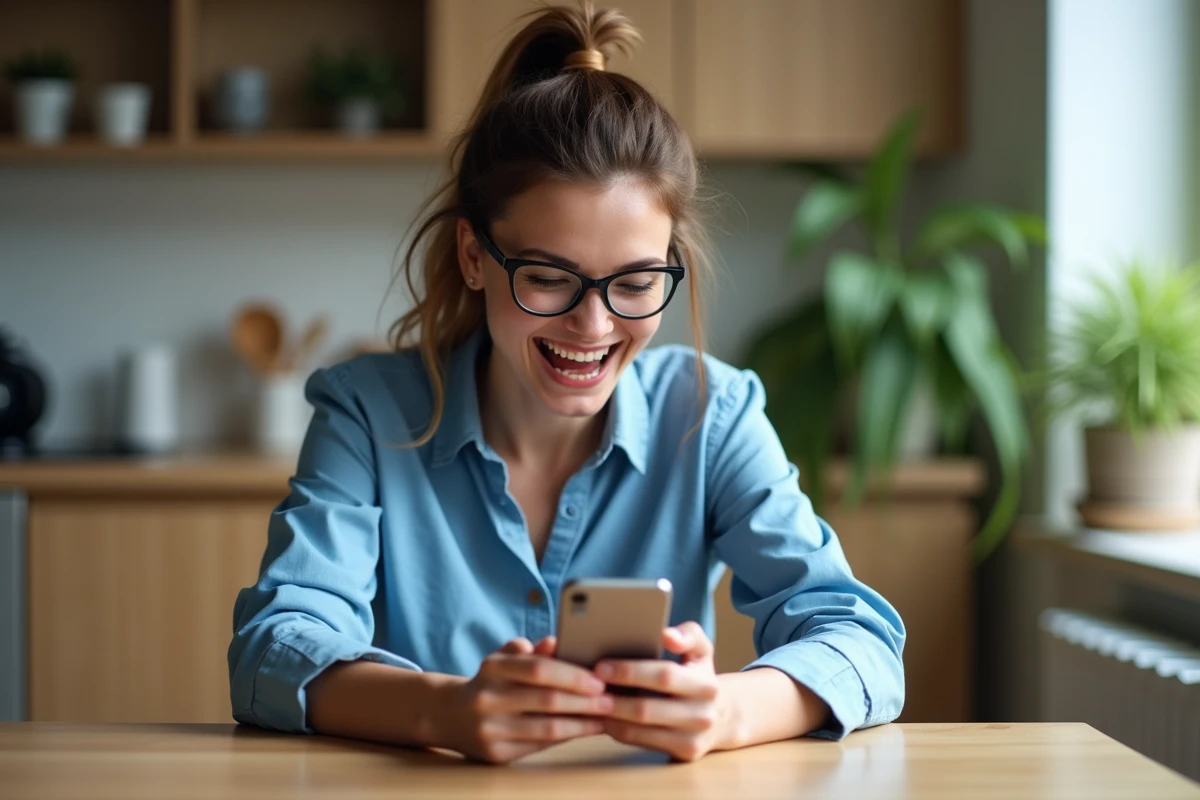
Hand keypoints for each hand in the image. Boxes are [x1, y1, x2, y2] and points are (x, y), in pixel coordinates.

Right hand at [441, 636, 613, 763]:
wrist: (450, 715)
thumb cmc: (490, 682)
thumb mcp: (504, 659)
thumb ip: (532, 651)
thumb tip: (558, 642)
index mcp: (492, 668)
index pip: (539, 669)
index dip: (572, 674)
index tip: (599, 679)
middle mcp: (487, 698)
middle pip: (547, 700)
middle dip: (585, 702)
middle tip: (611, 701)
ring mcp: (489, 729)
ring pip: (547, 728)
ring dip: (582, 723)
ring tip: (605, 717)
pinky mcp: (495, 753)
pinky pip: (540, 746)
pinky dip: (567, 738)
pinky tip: (584, 730)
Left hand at [595, 621, 730, 761]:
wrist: (724, 715)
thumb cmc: (699, 675)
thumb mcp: (701, 649)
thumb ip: (688, 634)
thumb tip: (666, 635)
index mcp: (705, 683)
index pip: (664, 676)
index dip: (630, 672)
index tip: (600, 666)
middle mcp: (703, 714)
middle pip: (647, 709)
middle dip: (613, 699)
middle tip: (587, 689)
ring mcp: (693, 738)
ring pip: (640, 730)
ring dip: (610, 717)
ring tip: (589, 703)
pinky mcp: (683, 754)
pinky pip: (641, 743)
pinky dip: (617, 730)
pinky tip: (603, 717)